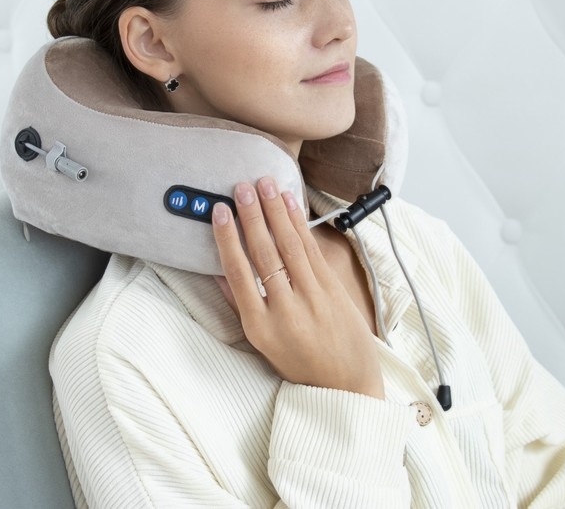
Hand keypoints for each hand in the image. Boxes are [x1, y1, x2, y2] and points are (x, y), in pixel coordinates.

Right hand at [212, 177, 383, 398]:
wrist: (347, 382)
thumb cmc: (299, 363)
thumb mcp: (261, 343)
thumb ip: (239, 305)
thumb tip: (217, 271)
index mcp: (261, 326)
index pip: (238, 273)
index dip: (227, 239)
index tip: (219, 212)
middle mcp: (286, 309)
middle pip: (265, 253)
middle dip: (252, 216)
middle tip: (242, 187)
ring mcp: (313, 297)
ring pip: (290, 245)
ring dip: (276, 211)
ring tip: (264, 184)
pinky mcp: (333, 287)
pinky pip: (312, 249)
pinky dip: (299, 223)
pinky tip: (289, 203)